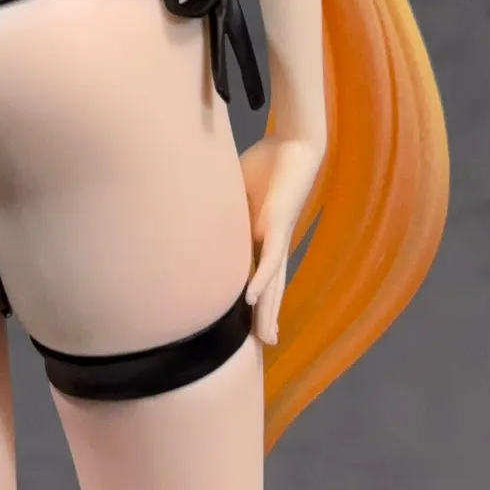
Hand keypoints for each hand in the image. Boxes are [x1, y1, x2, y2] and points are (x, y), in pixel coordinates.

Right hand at [240, 133, 325, 346]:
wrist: (295, 144)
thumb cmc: (268, 163)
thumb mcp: (236, 190)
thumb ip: (222, 205)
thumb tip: (194, 207)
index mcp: (262, 237)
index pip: (258, 274)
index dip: (256, 299)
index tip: (252, 322)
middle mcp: (272, 243)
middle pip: (271, 288)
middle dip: (268, 316)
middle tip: (266, 345)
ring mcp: (276, 237)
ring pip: (273, 282)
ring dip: (267, 311)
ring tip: (265, 338)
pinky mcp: (277, 226)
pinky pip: (269, 259)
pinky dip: (261, 280)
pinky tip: (253, 299)